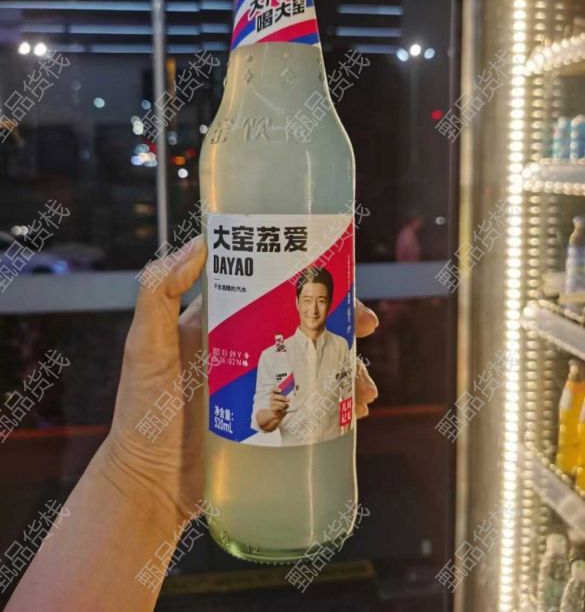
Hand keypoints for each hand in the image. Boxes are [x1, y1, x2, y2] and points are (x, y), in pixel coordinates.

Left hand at [101, 237, 379, 523]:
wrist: (148, 483)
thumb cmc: (140, 410)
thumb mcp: (145, 346)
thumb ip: (159, 292)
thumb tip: (198, 244)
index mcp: (223, 322)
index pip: (271, 289)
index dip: (306, 281)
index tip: (335, 278)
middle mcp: (247, 349)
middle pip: (304, 324)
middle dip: (340, 322)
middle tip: (364, 326)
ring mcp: (262, 386)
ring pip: (316, 364)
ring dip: (347, 367)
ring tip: (365, 387)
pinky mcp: (273, 422)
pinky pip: (315, 405)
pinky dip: (340, 404)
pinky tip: (357, 413)